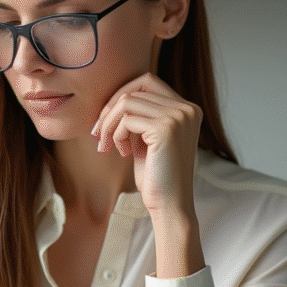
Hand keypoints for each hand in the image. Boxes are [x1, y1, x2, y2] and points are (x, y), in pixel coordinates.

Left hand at [91, 72, 202, 216]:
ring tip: (109, 146)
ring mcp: (178, 116)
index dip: (121, 96)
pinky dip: (117, 134)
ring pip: (127, 101)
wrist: (169, 204)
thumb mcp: (147, 139)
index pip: (147, 82)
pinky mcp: (166, 128)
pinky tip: (123, 153)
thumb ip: (140, 117)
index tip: (107, 121)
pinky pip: (126, 119)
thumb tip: (114, 98)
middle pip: (135, 88)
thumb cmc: (156, 175)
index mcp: (187, 109)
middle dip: (110, 109)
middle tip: (98, 133)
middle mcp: (187, 108)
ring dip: (110, 123)